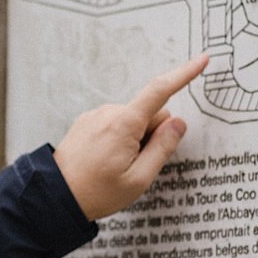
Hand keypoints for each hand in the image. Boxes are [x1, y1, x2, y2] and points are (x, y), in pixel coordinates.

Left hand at [53, 54, 206, 219]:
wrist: (55, 197)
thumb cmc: (96, 193)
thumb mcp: (138, 179)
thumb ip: (162, 148)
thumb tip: (179, 123)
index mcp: (123, 124)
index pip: (160, 91)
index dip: (184, 74)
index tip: (202, 60)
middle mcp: (108, 112)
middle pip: (150, 114)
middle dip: (153, 134)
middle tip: (136, 165)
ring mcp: (95, 116)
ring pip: (133, 120)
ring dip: (135, 139)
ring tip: (116, 167)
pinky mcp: (87, 122)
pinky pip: (116, 124)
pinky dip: (120, 138)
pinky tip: (106, 160)